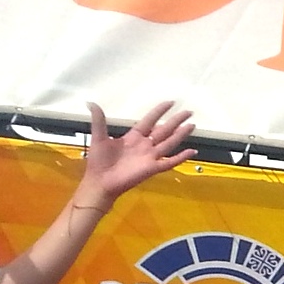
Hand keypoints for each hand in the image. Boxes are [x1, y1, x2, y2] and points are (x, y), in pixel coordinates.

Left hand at [79, 100, 194, 205]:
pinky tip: (192, 151)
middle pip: (164, 130)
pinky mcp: (152, 168)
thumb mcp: (98, 137)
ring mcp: (150, 157)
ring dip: (181, 134)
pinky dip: (181, 157)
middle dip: (176, 121)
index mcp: (133, 137)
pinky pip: (170, 162)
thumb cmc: (99, 162)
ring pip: (170, 142)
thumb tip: (91, 102)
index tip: (170, 102)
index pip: (150, 120)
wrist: (100, 182)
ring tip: (192, 125)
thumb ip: (99, 120)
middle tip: (189, 112)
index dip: (160, 111)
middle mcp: (145, 145)